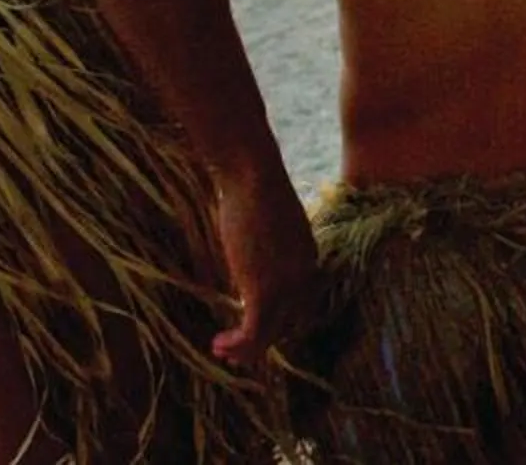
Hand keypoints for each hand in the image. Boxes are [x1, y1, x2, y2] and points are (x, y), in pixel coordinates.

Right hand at [207, 169, 320, 366]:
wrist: (252, 176)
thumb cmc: (252, 189)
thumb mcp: (266, 226)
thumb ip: (264, 252)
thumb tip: (244, 262)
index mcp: (308, 259)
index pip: (300, 304)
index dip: (278, 320)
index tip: (251, 324)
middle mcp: (304, 277)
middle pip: (287, 324)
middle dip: (261, 340)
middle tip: (233, 346)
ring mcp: (287, 286)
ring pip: (269, 334)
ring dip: (244, 349)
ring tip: (220, 349)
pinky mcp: (265, 291)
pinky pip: (254, 332)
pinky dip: (237, 344)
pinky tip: (217, 343)